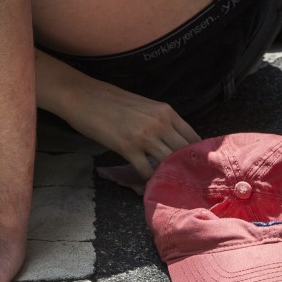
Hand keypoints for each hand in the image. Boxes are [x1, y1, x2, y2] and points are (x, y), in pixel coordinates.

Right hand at [55, 78, 198, 180]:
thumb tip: (172, 142)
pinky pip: (146, 171)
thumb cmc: (111, 100)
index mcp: (166, 111)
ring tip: (168, 185)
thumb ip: (160, 122)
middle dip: (187, 168)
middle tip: (186, 181)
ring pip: (168, 163)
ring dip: (168, 176)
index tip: (197, 167)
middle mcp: (160, 123)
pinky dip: (148, 180)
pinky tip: (147, 184)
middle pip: (184, 153)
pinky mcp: (128, 148)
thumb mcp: (144, 106)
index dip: (198, 156)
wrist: (83, 96)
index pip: (193, 138)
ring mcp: (145, 136)